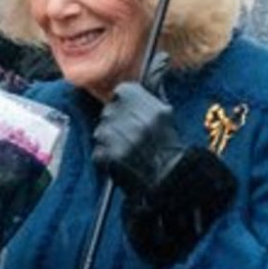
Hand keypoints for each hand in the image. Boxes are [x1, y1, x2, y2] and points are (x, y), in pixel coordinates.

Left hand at [92, 82, 184, 196]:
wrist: (168, 177)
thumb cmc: (168, 146)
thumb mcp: (164, 114)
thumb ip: (145, 100)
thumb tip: (125, 91)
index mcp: (144, 102)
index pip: (121, 92)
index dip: (123, 103)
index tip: (127, 113)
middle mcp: (130, 117)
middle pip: (108, 112)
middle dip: (115, 123)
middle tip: (129, 136)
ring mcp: (117, 136)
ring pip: (101, 131)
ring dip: (109, 141)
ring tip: (126, 151)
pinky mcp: (108, 155)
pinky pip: (99, 151)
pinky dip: (106, 157)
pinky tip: (121, 161)